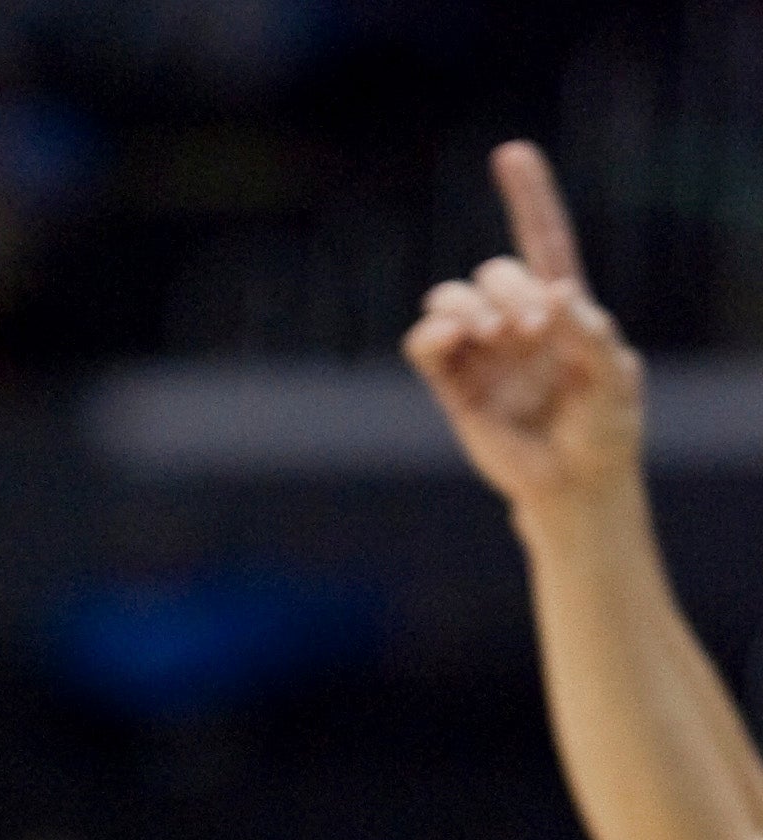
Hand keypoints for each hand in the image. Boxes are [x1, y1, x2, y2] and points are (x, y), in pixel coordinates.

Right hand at [403, 143, 643, 519]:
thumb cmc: (604, 428)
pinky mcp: (452, 385)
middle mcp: (516, 322)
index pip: (544, 241)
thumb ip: (587, 332)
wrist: (573, 484)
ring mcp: (481, 353)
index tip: (510, 154)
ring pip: (451, 301)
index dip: (528, 197)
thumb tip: (552, 294)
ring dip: (468, 308)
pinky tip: (449, 341)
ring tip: (493, 337)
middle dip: (508, 290)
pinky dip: (432, 335)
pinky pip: (425, 344)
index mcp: (562, 310)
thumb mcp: (614, 375)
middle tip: (530, 328)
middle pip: (494, 272)